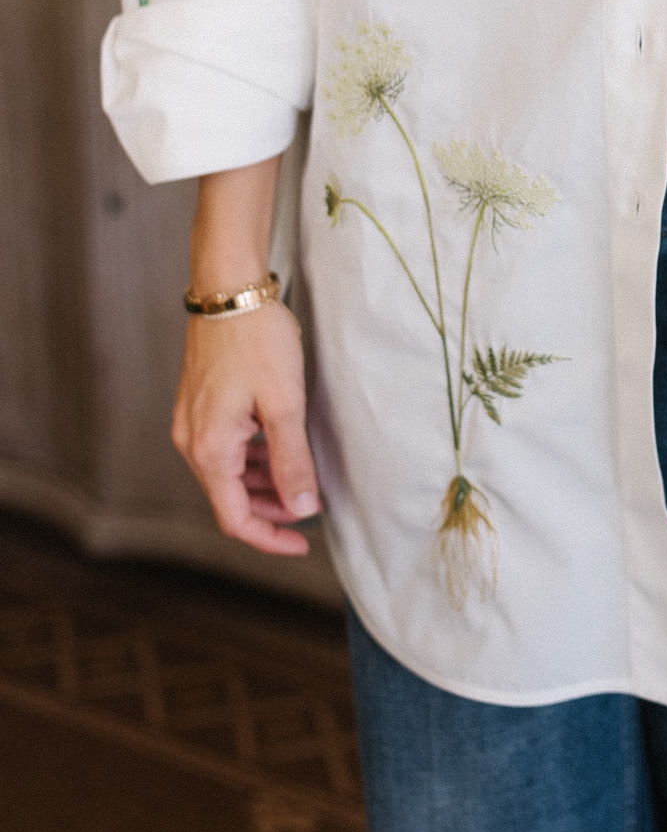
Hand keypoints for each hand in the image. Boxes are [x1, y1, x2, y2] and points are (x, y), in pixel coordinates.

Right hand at [172, 304, 320, 555]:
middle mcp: (192, 441)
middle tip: (310, 507)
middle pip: (229, 498)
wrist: (229, 288)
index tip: (304, 543)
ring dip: (263, 483)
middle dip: (271, 509)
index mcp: (209, 449)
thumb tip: (302, 509)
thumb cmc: (257, 340)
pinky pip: (225, 447)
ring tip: (301, 478)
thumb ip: (292, 461)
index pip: (235, 518)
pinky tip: (280, 446)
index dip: (270, 538)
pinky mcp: (200, 404)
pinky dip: (253, 457)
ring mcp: (193, 422)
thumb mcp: (284, 404)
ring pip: (228, 473)